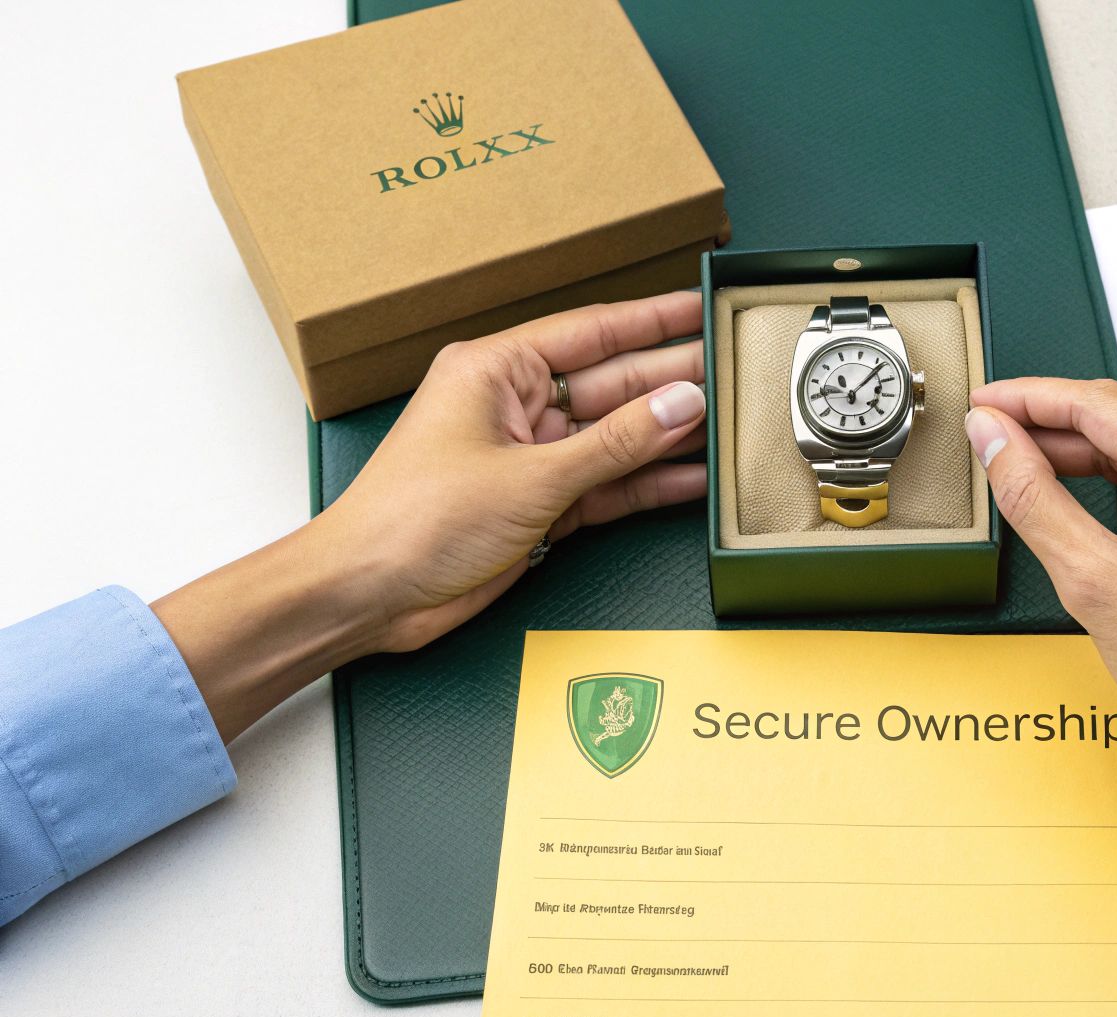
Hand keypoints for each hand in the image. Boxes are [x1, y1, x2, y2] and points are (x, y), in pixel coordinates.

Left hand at [322, 291, 708, 650]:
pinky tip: (692, 476)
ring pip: (613, 437)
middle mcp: (513, 406)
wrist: (369, 595)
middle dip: (672, 379)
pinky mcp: (537, 504)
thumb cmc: (411, 521)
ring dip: (666, 435)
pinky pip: (605, 483)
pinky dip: (645, 483)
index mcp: (495, 371)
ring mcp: (527, 456)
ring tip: (728, 420)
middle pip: (611, 383)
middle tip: (733, 370)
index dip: (652, 320)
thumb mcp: (530, 477)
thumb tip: (679, 404)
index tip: (699, 306)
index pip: (592, 332)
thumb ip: (615, 443)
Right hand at [965, 378, 1116, 835]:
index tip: (988, 403)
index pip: (1104, 404)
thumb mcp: (1088, 576)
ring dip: (1091, 452)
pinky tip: (1085, 488)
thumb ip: (1032, 493)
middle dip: (1057, 425)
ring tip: (1027, 463)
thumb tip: (995, 439)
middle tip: (994, 435)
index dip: (1033, 399)